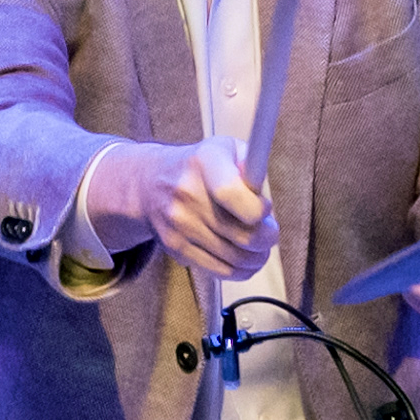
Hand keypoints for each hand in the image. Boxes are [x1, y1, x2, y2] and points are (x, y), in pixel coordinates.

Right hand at [88, 136, 278, 279]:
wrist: (149, 183)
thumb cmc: (198, 167)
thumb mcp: (226, 149)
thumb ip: (250, 164)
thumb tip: (260, 192)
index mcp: (205, 162)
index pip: (232, 194)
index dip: (258, 209)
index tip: (264, 208)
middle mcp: (187, 193)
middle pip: (243, 234)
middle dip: (267, 238)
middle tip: (269, 233)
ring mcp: (180, 224)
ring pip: (236, 258)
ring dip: (257, 257)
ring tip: (259, 246)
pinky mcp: (176, 248)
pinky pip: (220, 270)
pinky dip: (240, 270)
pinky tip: (245, 259)